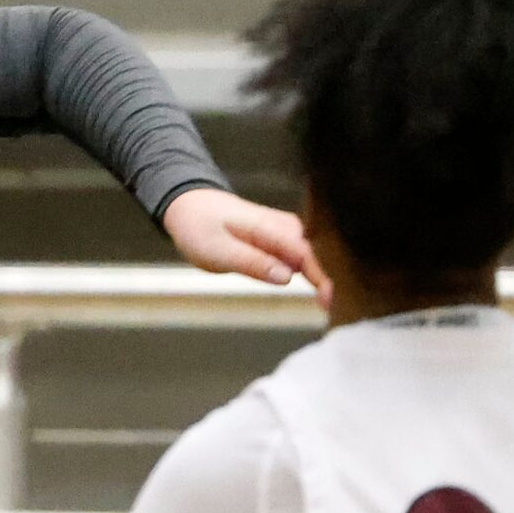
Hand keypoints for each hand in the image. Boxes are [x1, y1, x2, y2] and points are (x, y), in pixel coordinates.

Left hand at [161, 188, 330, 299]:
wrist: (185, 205)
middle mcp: (280, 224)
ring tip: (326, 301)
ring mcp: (280, 228)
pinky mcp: (277, 235)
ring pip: (307, 254)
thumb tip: (287, 277)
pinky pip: (298, 253)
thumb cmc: (198, 227)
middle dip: (324, 278)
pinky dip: (305, 269)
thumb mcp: (217, 251)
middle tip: (329, 307)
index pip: (303, 252)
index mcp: (266, 226)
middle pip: (312, 254)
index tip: (328, 302)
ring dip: (317, 274)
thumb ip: (252, 263)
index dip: (320, 278)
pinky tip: (312, 287)